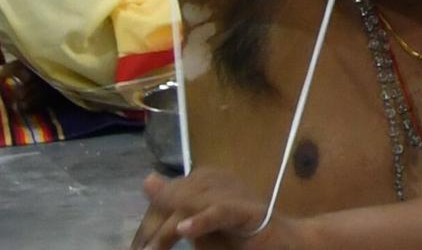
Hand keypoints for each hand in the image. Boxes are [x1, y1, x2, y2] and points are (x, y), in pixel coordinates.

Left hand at [131, 168, 282, 248]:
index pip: (164, 196)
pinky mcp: (248, 210)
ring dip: (168, 231)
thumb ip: (173, 205)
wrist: (284, 243)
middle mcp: (217, 178)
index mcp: (204, 179)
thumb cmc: (238, 239)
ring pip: (191, 204)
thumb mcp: (197, 225)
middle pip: (173, 198)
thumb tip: (148, 180)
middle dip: (153, 228)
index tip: (136, 248)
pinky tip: (184, 230)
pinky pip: (220, 211)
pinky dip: (201, 220)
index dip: (148, 223)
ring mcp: (234, 192)